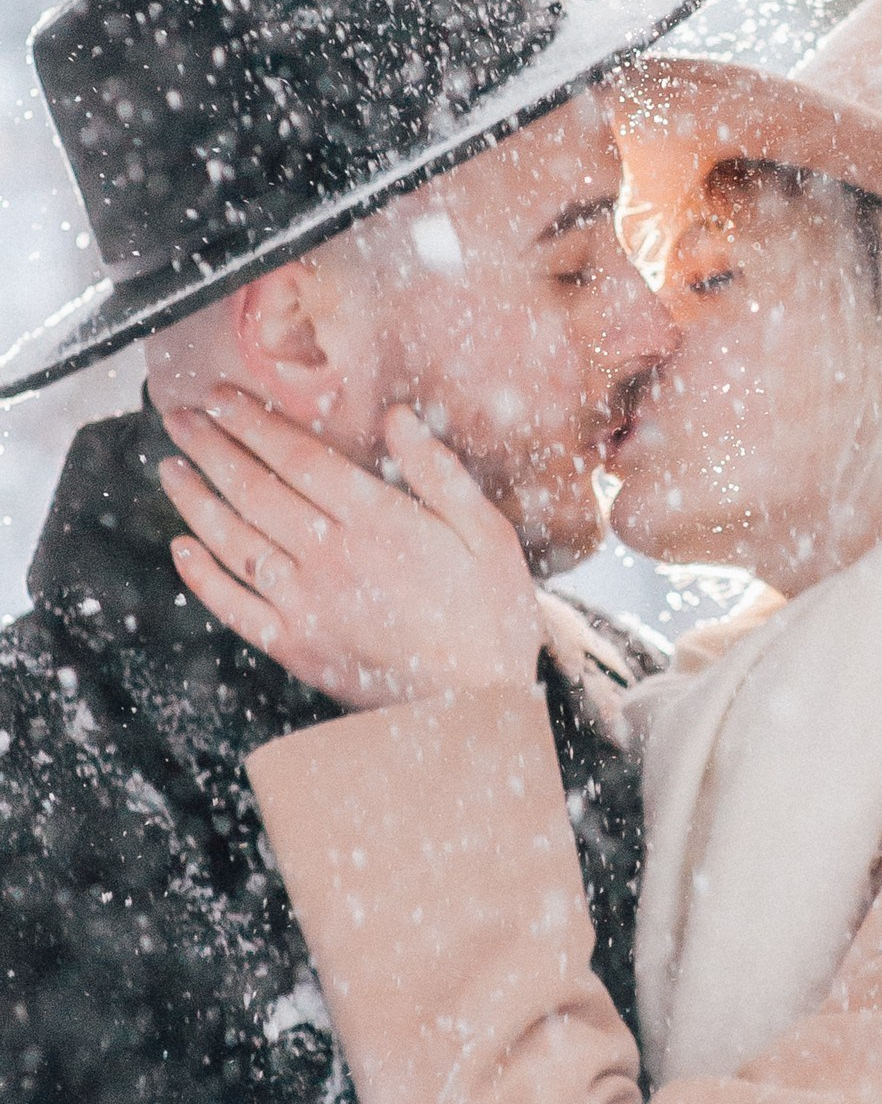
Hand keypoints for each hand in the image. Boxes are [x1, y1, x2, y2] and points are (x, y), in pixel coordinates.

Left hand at [158, 388, 545, 709]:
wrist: (477, 705)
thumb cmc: (490, 614)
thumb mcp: (486, 532)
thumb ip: (438, 472)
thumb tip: (398, 417)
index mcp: (378, 521)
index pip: (298, 458)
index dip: (253, 423)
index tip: (223, 397)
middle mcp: (332, 558)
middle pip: (256, 490)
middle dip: (212, 449)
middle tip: (180, 418)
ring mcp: (308, 605)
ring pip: (236, 542)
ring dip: (196, 502)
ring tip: (170, 468)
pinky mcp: (297, 647)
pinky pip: (235, 607)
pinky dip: (203, 578)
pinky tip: (182, 549)